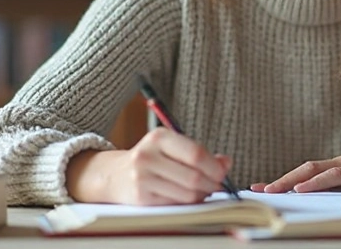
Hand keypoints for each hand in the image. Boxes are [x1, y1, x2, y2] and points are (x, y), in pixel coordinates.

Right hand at [66, 127, 231, 204]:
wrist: (113, 175)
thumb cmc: (151, 159)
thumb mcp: (172, 148)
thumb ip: (200, 153)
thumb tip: (226, 162)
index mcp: (159, 137)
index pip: (195, 153)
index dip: (214, 166)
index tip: (222, 173)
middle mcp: (148, 155)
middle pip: (193, 176)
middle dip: (211, 184)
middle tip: (217, 185)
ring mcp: (142, 178)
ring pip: (187, 193)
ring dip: (201, 195)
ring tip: (202, 191)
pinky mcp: (141, 198)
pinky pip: (175, 204)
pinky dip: (187, 203)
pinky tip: (186, 197)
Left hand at [250, 150, 340, 192]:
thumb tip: (318, 208)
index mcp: (337, 169)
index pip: (304, 173)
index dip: (282, 181)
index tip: (259, 189)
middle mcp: (338, 163)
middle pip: (302, 169)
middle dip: (278, 181)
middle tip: (256, 192)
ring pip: (312, 170)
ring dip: (289, 181)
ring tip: (271, 191)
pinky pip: (333, 176)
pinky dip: (315, 182)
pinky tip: (302, 189)